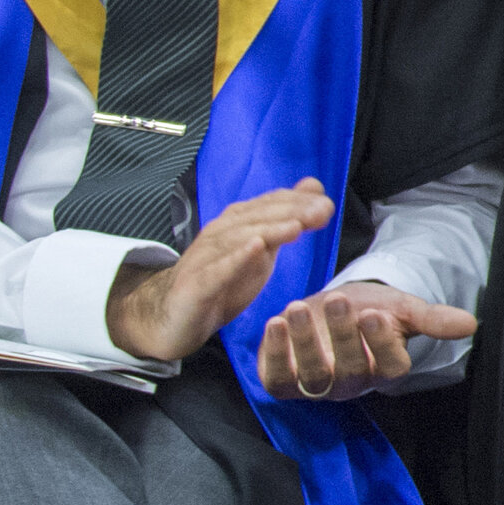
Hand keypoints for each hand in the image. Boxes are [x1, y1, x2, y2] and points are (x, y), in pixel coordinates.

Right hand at [107, 180, 331, 362]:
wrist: (175, 316)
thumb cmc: (223, 280)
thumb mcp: (262, 249)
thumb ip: (287, 219)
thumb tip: (315, 188)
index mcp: (238, 224)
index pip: (270, 205)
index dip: (299, 202)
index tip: (328, 204)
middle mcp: (221, 234)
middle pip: (258, 217)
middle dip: (291, 211)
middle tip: (322, 211)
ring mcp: (205, 258)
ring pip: (239, 238)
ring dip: (268, 230)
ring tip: (296, 226)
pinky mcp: (195, 285)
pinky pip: (216, 270)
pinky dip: (235, 258)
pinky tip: (255, 249)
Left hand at [255, 279, 474, 398]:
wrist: (331, 311)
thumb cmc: (369, 310)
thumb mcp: (402, 309)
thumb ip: (432, 319)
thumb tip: (471, 324)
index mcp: (384, 368)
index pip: (389, 366)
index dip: (381, 343)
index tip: (375, 314)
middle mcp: (351, 383)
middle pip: (350, 370)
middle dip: (342, 335)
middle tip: (339, 301)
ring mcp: (315, 386)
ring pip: (311, 375)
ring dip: (304, 342)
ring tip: (298, 307)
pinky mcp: (282, 381)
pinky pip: (277, 377)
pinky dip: (272, 353)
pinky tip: (275, 323)